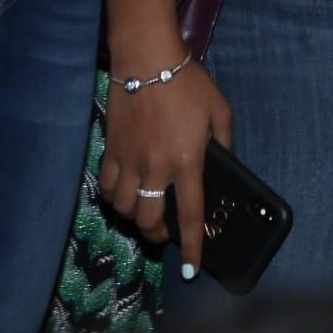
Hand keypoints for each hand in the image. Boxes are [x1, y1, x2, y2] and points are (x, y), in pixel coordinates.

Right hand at [98, 52, 229, 275]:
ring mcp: (128, 161)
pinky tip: (126, 192)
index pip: (190, 214)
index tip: (193, 270)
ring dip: (135, 217)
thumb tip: (225, 165)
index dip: (192, 246)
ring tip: (147, 212)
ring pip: (123, 209)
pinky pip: (107, 188)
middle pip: (149, 220)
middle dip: (157, 236)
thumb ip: (224, 142)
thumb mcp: (220, 112)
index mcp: (187, 161)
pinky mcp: (109, 152)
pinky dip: (115, 197)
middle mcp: (155, 168)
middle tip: (166, 234)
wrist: (147, 62)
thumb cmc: (189, 85)